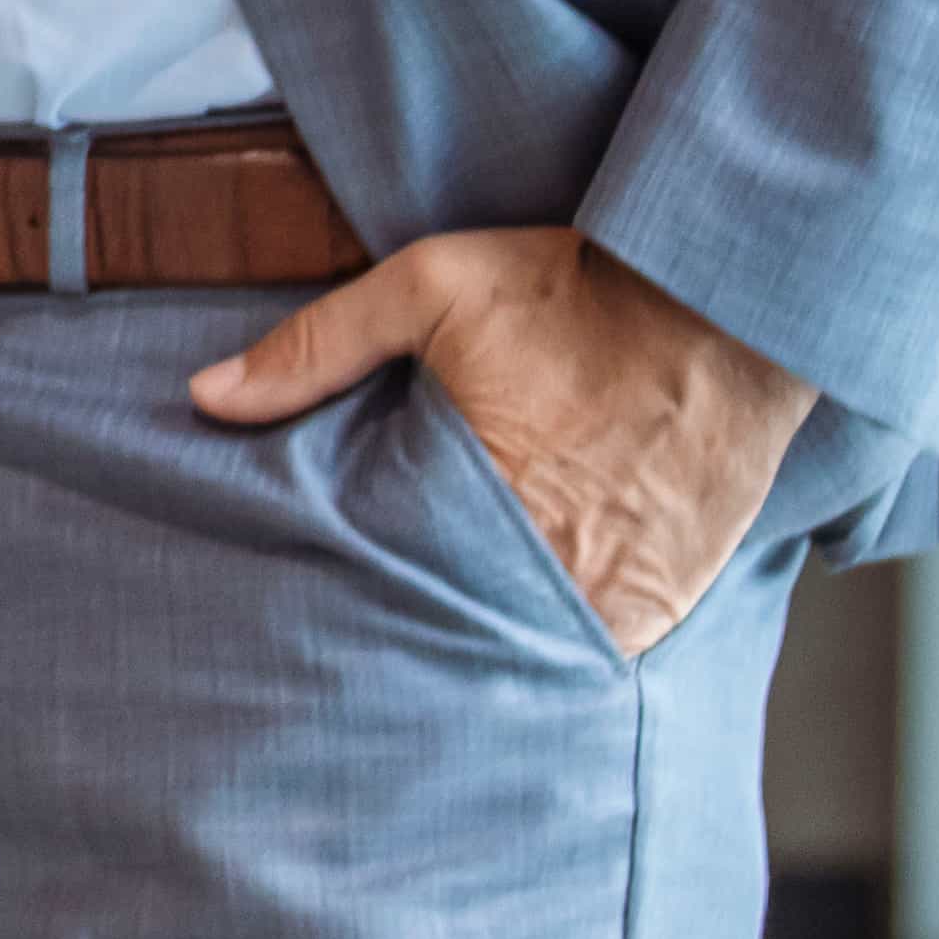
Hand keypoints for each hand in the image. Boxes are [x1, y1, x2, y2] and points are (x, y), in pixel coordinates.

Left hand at [190, 227, 819, 655]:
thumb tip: (208, 397)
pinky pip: (599, 646)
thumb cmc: (577, 289)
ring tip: (449, 619)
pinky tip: (529, 609)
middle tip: (380, 618)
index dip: (358, 593)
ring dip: (492, 636)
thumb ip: (317, 346)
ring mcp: (622, 600)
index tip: (326, 594)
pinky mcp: (672, 601)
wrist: (730, 300)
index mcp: (484, 505)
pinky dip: (563, 631)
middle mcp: (557, 573)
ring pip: (529, 649)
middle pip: (459, 629)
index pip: (390, 587)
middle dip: (420, 624)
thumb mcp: (432, 288)